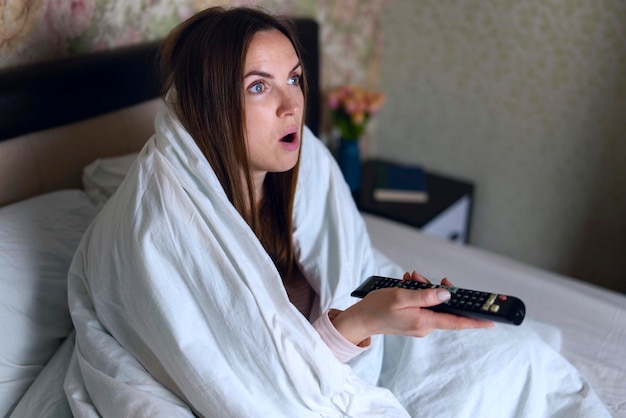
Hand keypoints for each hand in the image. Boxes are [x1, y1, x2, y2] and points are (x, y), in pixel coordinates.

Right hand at [331, 271, 493, 345]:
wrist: (360, 319)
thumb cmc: (376, 309)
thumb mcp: (400, 296)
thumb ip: (425, 295)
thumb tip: (446, 295)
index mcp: (424, 322)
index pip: (455, 322)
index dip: (475, 321)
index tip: (491, 321)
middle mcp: (424, 326)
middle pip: (443, 307)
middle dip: (436, 289)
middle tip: (421, 278)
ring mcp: (419, 324)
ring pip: (432, 303)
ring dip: (423, 289)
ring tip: (409, 279)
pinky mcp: (413, 320)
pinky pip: (423, 305)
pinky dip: (417, 294)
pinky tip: (407, 285)